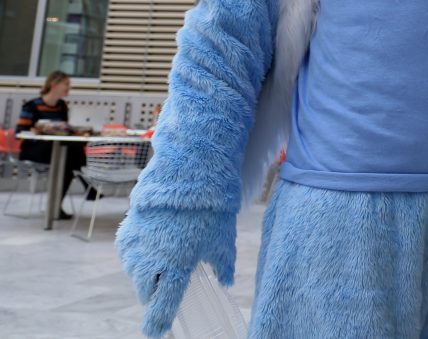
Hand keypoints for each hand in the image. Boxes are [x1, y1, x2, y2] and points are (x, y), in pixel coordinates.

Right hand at [116, 206, 235, 337]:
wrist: (188, 177)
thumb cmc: (210, 212)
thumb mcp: (223, 242)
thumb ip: (223, 266)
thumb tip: (226, 280)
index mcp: (174, 270)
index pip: (163, 306)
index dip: (158, 322)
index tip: (156, 332)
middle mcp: (150, 262)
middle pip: (146, 291)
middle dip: (154, 294)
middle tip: (164, 289)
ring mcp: (136, 246)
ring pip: (135, 272)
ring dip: (145, 273)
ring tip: (160, 264)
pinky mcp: (128, 230)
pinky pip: (129, 252)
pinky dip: (138, 254)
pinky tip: (150, 246)